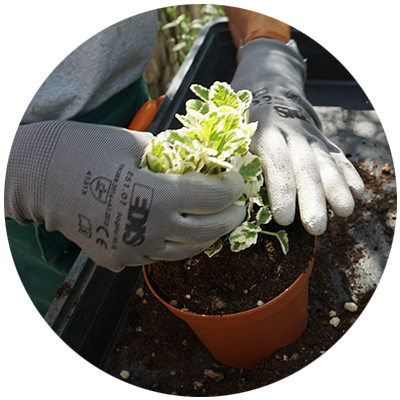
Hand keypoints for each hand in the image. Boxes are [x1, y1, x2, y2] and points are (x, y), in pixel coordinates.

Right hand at [7, 121, 244, 270]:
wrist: (38, 177)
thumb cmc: (83, 150)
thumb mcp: (133, 141)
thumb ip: (171, 153)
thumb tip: (198, 158)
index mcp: (153, 196)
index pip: (210, 197)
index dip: (230, 189)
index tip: (236, 181)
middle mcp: (146, 230)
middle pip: (205, 230)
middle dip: (229, 218)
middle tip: (238, 208)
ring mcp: (131, 250)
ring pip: (185, 252)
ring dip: (207, 237)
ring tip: (217, 223)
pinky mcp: (117, 259)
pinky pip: (158, 257)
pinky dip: (178, 245)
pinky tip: (184, 232)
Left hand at [231, 39, 364, 234]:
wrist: (267, 87)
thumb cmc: (241, 120)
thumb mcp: (231, 132)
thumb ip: (233, 157)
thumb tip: (230, 192)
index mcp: (264, 132)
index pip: (276, 163)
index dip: (281, 190)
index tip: (284, 219)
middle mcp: (291, 133)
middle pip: (305, 166)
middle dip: (312, 198)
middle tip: (316, 228)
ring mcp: (309, 135)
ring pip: (325, 161)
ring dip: (336, 188)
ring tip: (344, 213)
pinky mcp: (321, 138)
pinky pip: (337, 155)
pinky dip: (348, 173)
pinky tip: (358, 192)